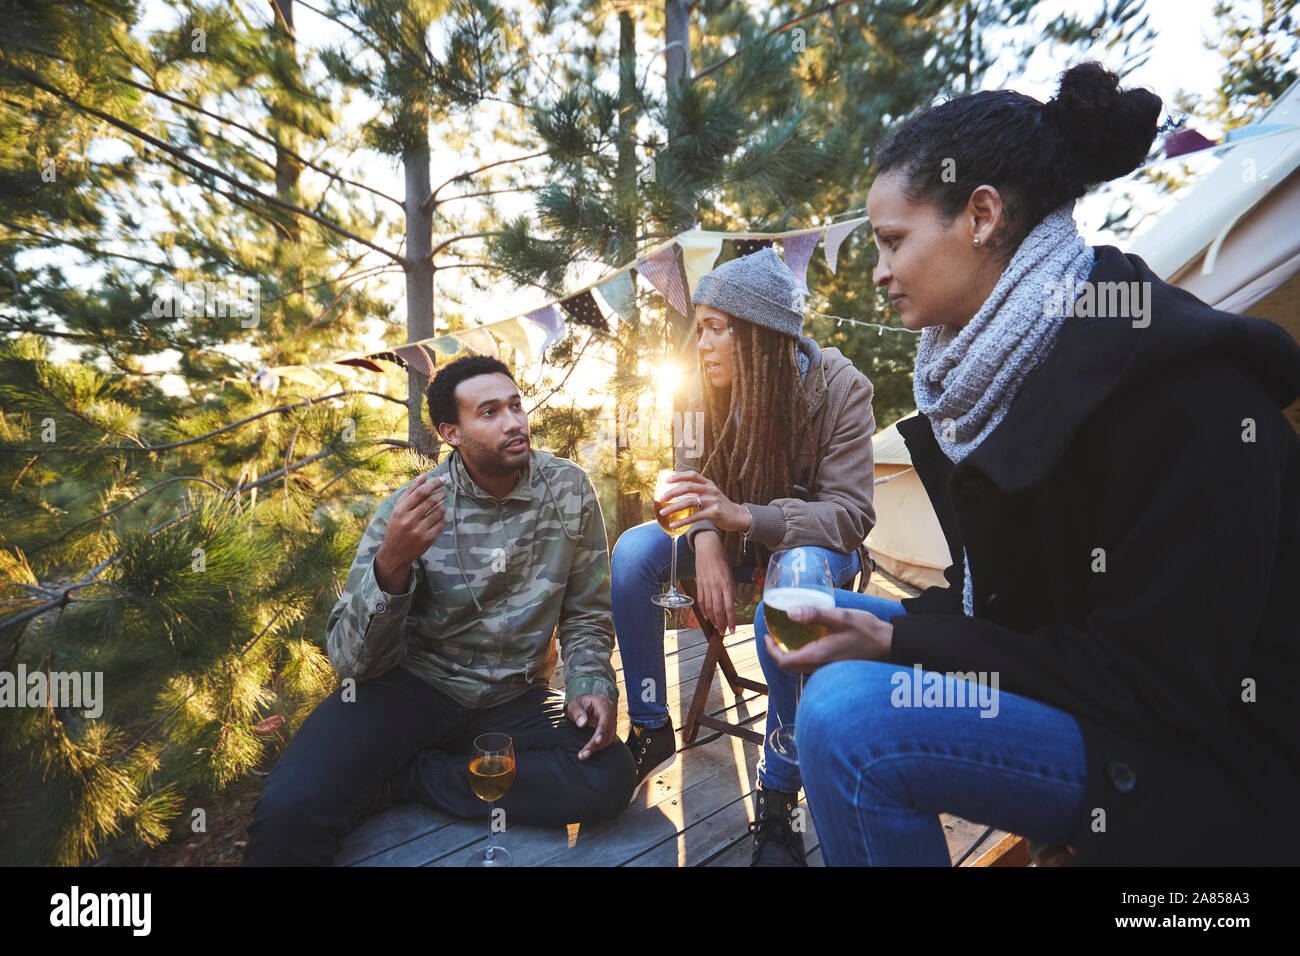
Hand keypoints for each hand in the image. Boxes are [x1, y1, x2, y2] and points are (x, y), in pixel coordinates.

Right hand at [375, 475, 446, 591]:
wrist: (394, 553)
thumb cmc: (397, 527)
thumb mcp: (398, 509)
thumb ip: (410, 491)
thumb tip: (424, 476)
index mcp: (400, 510)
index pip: (421, 492)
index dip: (434, 483)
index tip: (442, 479)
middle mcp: (409, 520)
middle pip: (431, 500)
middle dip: (441, 493)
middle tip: (444, 491)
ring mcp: (419, 531)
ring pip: (439, 512)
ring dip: (444, 505)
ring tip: (443, 503)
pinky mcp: (427, 540)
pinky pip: (442, 524)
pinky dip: (444, 517)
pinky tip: (441, 516)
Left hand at [567, 694, 615, 759]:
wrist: (585, 705)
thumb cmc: (580, 704)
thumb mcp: (575, 705)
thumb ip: (577, 713)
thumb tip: (582, 723)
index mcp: (603, 704)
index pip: (605, 718)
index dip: (602, 730)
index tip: (597, 741)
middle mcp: (611, 712)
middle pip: (607, 730)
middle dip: (596, 744)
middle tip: (584, 754)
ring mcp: (612, 721)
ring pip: (609, 738)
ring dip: (597, 748)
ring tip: (584, 755)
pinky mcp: (611, 729)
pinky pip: (608, 740)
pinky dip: (600, 747)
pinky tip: (590, 751)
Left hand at [657, 470, 751, 532]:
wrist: (738, 516)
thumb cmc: (720, 506)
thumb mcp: (711, 495)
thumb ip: (698, 492)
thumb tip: (678, 493)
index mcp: (708, 484)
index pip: (692, 475)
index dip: (679, 476)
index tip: (666, 480)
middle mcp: (710, 490)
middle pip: (688, 487)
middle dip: (672, 492)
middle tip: (660, 498)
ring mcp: (713, 501)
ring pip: (689, 502)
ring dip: (674, 507)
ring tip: (663, 512)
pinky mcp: (714, 513)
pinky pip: (695, 516)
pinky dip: (682, 521)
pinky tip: (673, 525)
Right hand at [693, 532, 736, 634]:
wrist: (707, 546)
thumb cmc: (721, 558)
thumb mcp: (730, 573)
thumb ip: (732, 589)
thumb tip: (735, 602)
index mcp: (726, 584)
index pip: (729, 607)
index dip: (731, 621)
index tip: (732, 630)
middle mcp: (715, 586)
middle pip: (717, 610)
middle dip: (720, 624)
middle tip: (723, 633)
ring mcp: (706, 586)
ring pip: (708, 607)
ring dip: (712, 619)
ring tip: (716, 627)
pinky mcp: (699, 583)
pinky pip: (701, 600)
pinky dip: (704, 610)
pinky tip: (707, 616)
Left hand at [765, 604, 892, 674]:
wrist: (890, 645)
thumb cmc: (867, 630)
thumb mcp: (841, 617)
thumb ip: (815, 614)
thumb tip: (790, 612)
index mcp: (818, 656)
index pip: (784, 661)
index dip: (771, 650)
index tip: (766, 636)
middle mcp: (820, 666)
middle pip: (789, 666)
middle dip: (777, 652)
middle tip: (773, 635)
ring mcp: (827, 669)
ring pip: (799, 667)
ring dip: (789, 653)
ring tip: (787, 635)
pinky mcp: (834, 666)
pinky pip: (810, 664)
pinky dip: (801, 654)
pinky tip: (807, 639)